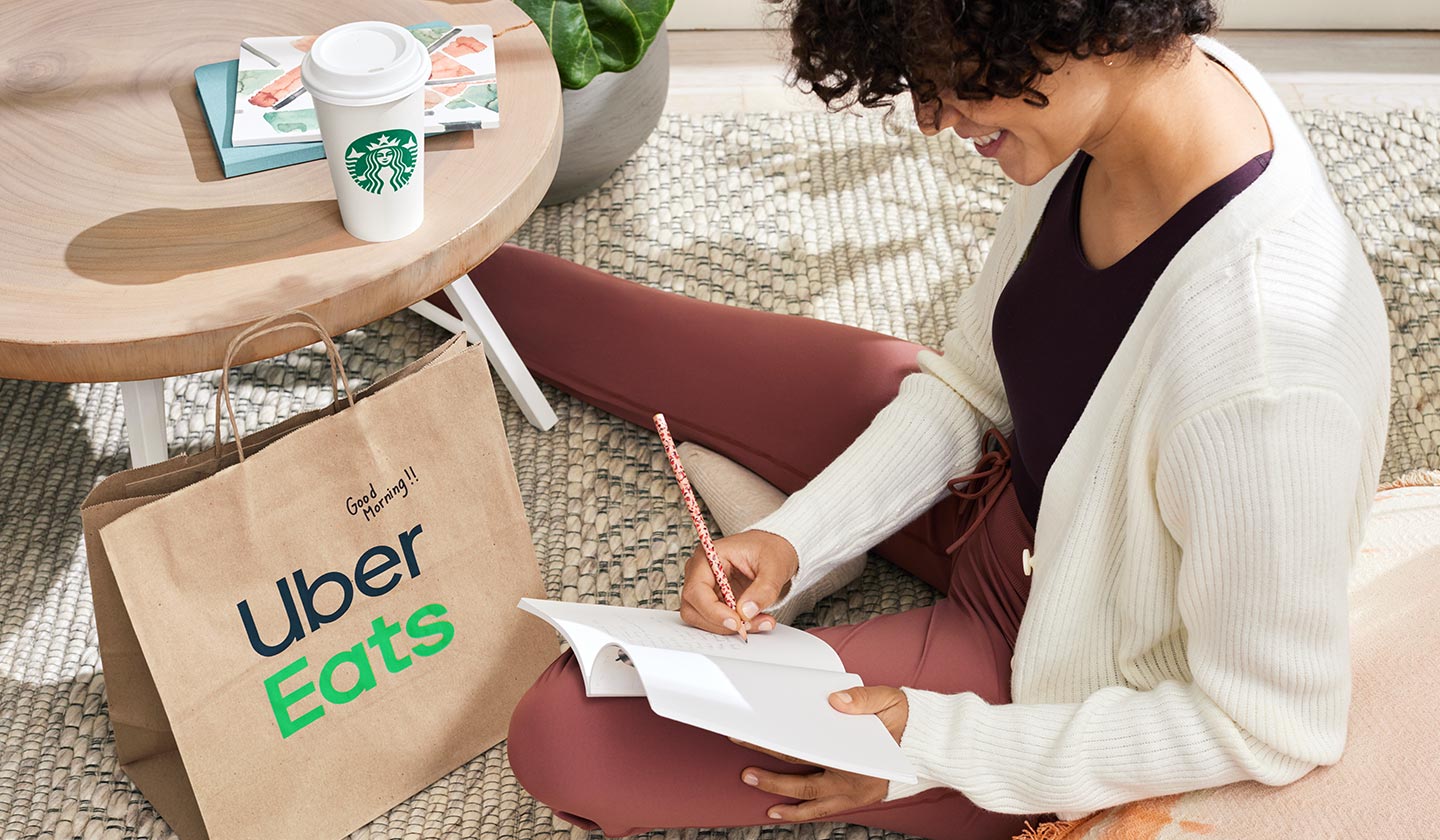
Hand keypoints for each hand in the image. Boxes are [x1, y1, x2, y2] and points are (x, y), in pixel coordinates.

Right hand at [680, 529, 798, 635]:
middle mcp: (700, 574)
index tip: (737, 622)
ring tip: (759, 621)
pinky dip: (736, 627)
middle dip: (721, 623)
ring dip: (730, 628)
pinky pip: (716, 622)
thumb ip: (763, 589)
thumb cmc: (770, 550)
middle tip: (750, 624)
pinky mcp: (714, 602)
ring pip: (703, 620)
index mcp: (707, 557)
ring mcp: (705, 590)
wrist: (774, 553)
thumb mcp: (775, 566)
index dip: (713, 611)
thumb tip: (746, 611)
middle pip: (694, 609)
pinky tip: (755, 620)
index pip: (696, 590)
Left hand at [734, 685, 909, 821]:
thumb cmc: (910, 720)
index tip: (754, 737)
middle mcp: (853, 781)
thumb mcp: (890, 700)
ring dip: (783, 799)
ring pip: (812, 802)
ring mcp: (857, 793)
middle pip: (802, 782)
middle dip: (769, 777)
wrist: (937, 744)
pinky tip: (787, 809)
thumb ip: (862, 700)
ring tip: (759, 794)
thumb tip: (834, 701)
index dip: (776, 745)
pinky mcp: (862, 798)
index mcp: (855, 757)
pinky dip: (805, 811)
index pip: (806, 751)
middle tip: (744, 771)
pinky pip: (827, 810)